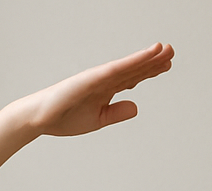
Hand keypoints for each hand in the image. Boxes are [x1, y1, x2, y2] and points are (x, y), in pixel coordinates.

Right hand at [19, 42, 174, 137]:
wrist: (39, 119)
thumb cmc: (63, 118)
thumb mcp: (97, 120)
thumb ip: (116, 113)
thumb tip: (136, 107)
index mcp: (105, 91)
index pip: (132, 79)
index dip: (149, 71)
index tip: (166, 65)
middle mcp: (104, 81)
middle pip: (134, 69)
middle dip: (153, 61)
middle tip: (171, 52)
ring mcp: (99, 77)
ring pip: (129, 66)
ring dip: (148, 57)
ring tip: (165, 49)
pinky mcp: (92, 78)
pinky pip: (118, 68)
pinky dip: (134, 60)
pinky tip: (149, 53)